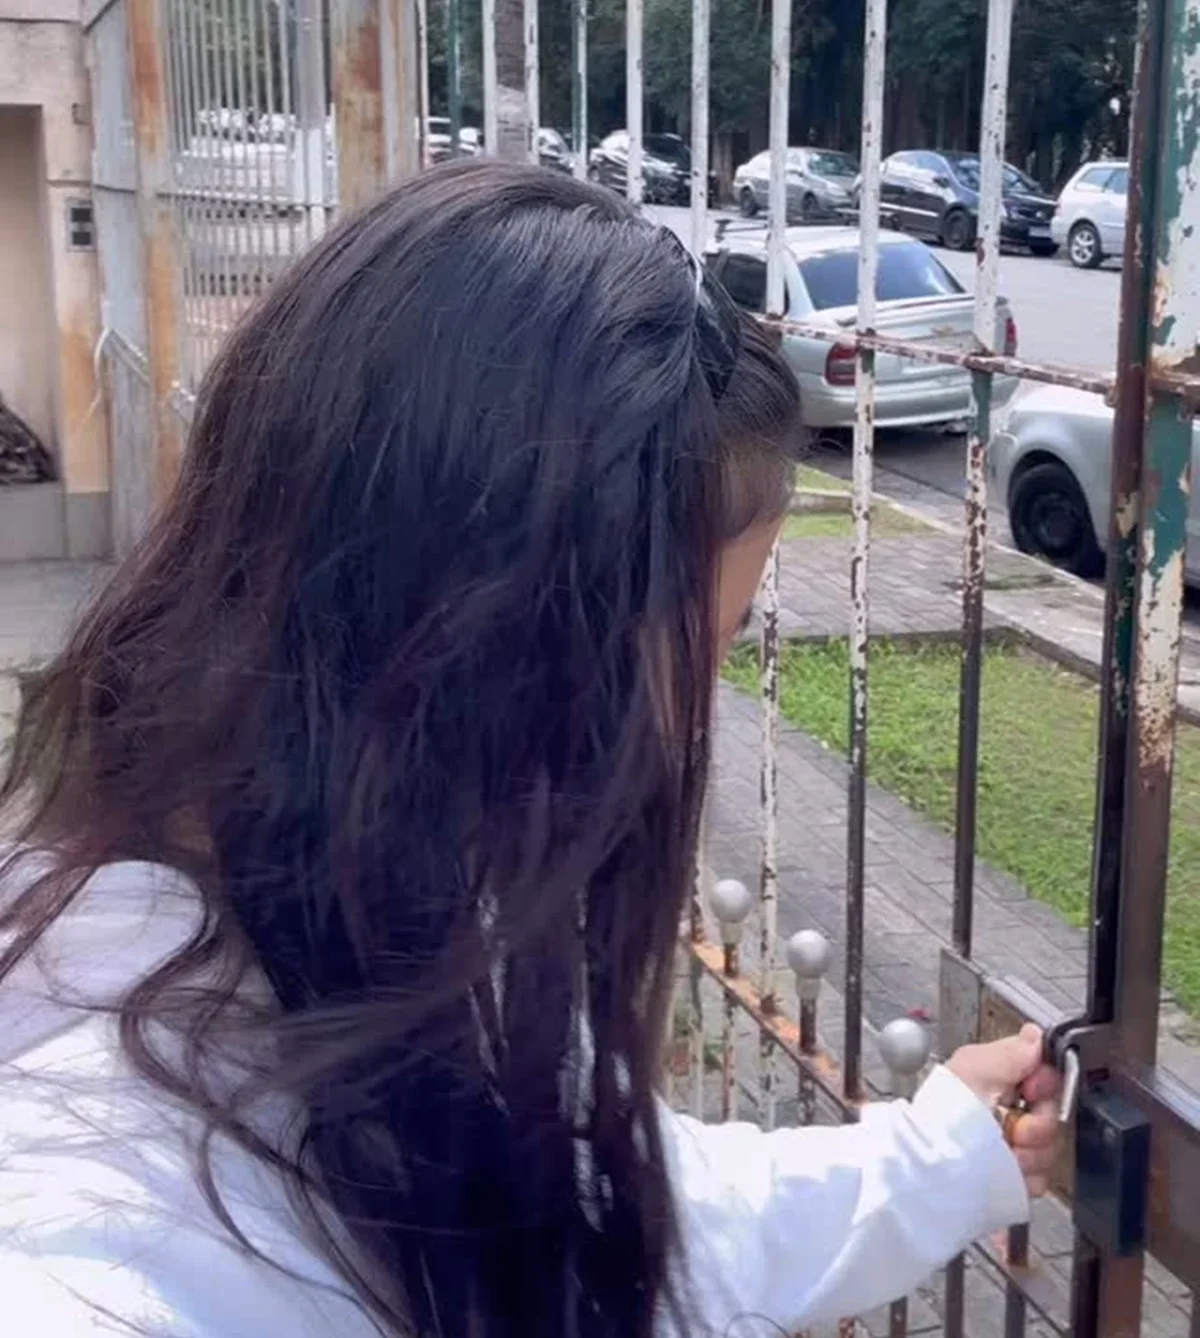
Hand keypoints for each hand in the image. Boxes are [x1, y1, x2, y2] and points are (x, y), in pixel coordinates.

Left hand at [946, 1023, 1061, 1198]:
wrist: (934, 1165)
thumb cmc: (943, 1114)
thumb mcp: (972, 1069)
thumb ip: (1008, 1052)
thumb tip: (1036, 1035)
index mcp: (996, 1081)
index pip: (1045, 1076)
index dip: (1046, 1083)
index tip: (1032, 1090)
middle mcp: (1007, 1112)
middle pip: (1052, 1114)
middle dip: (1039, 1124)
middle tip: (1016, 1130)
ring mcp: (1014, 1147)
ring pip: (1050, 1148)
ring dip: (1033, 1153)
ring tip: (1006, 1153)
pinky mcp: (1015, 1178)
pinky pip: (1042, 1178)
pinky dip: (1027, 1177)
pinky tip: (1007, 1171)